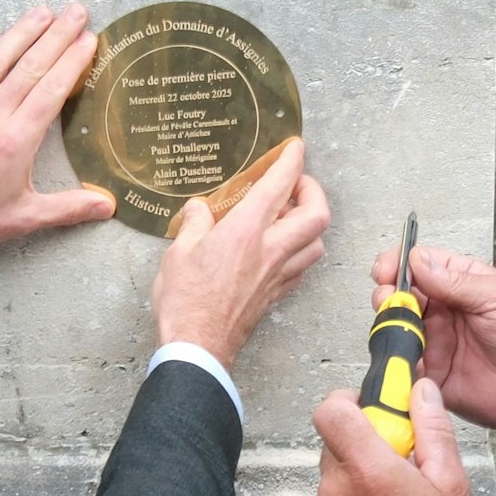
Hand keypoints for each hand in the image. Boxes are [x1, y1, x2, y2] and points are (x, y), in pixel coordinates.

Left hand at [0, 7, 118, 268]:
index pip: (52, 90)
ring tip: (42, 11)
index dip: (73, 62)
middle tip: (77, 11)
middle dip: (56, 35)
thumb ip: (68, 208)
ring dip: (20, 32)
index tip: (90, 39)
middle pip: (29, 66)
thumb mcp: (23, 219)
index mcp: (16, 140)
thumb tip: (108, 205)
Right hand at [150, 140, 331, 368]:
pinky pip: (302, 267)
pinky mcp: (276, 295)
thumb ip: (194, 224)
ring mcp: (278, 275)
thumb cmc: (185, 300)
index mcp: (246, 231)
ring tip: (290, 216)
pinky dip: (300, 251)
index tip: (295, 147)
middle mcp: (270, 250)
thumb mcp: (178, 252)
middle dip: (313, 192)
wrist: (197, 347)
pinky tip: (282, 248)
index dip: (292, 161)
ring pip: (316, 243)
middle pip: (317, 214)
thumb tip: (199, 210)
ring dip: (310, 223)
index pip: (280, 185)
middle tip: (295, 185)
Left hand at [309, 374, 479, 495]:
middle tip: (397, 462)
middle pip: (334, 441)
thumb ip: (432, 429)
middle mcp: (334, 491)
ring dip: (356, 477)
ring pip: (332, 475)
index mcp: (368, 470)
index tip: (370, 406)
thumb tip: (421, 390)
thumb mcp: (452, 484)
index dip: (348, 400)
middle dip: (363, 443)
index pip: (330, 410)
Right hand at [391, 244, 495, 461]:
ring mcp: (437, 342)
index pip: (421, 265)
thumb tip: (420, 262)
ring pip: (397, 328)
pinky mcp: (433, 374)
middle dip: (388, 292)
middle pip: (402, 294)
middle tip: (390, 298)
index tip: (388, 269)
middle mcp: (446, 312)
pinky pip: (404, 365)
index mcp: (463, 284)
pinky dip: (396, 360)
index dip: (400, 263)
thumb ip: (457, 281)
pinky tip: (403, 354)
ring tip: (396, 325)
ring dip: (389, 324)